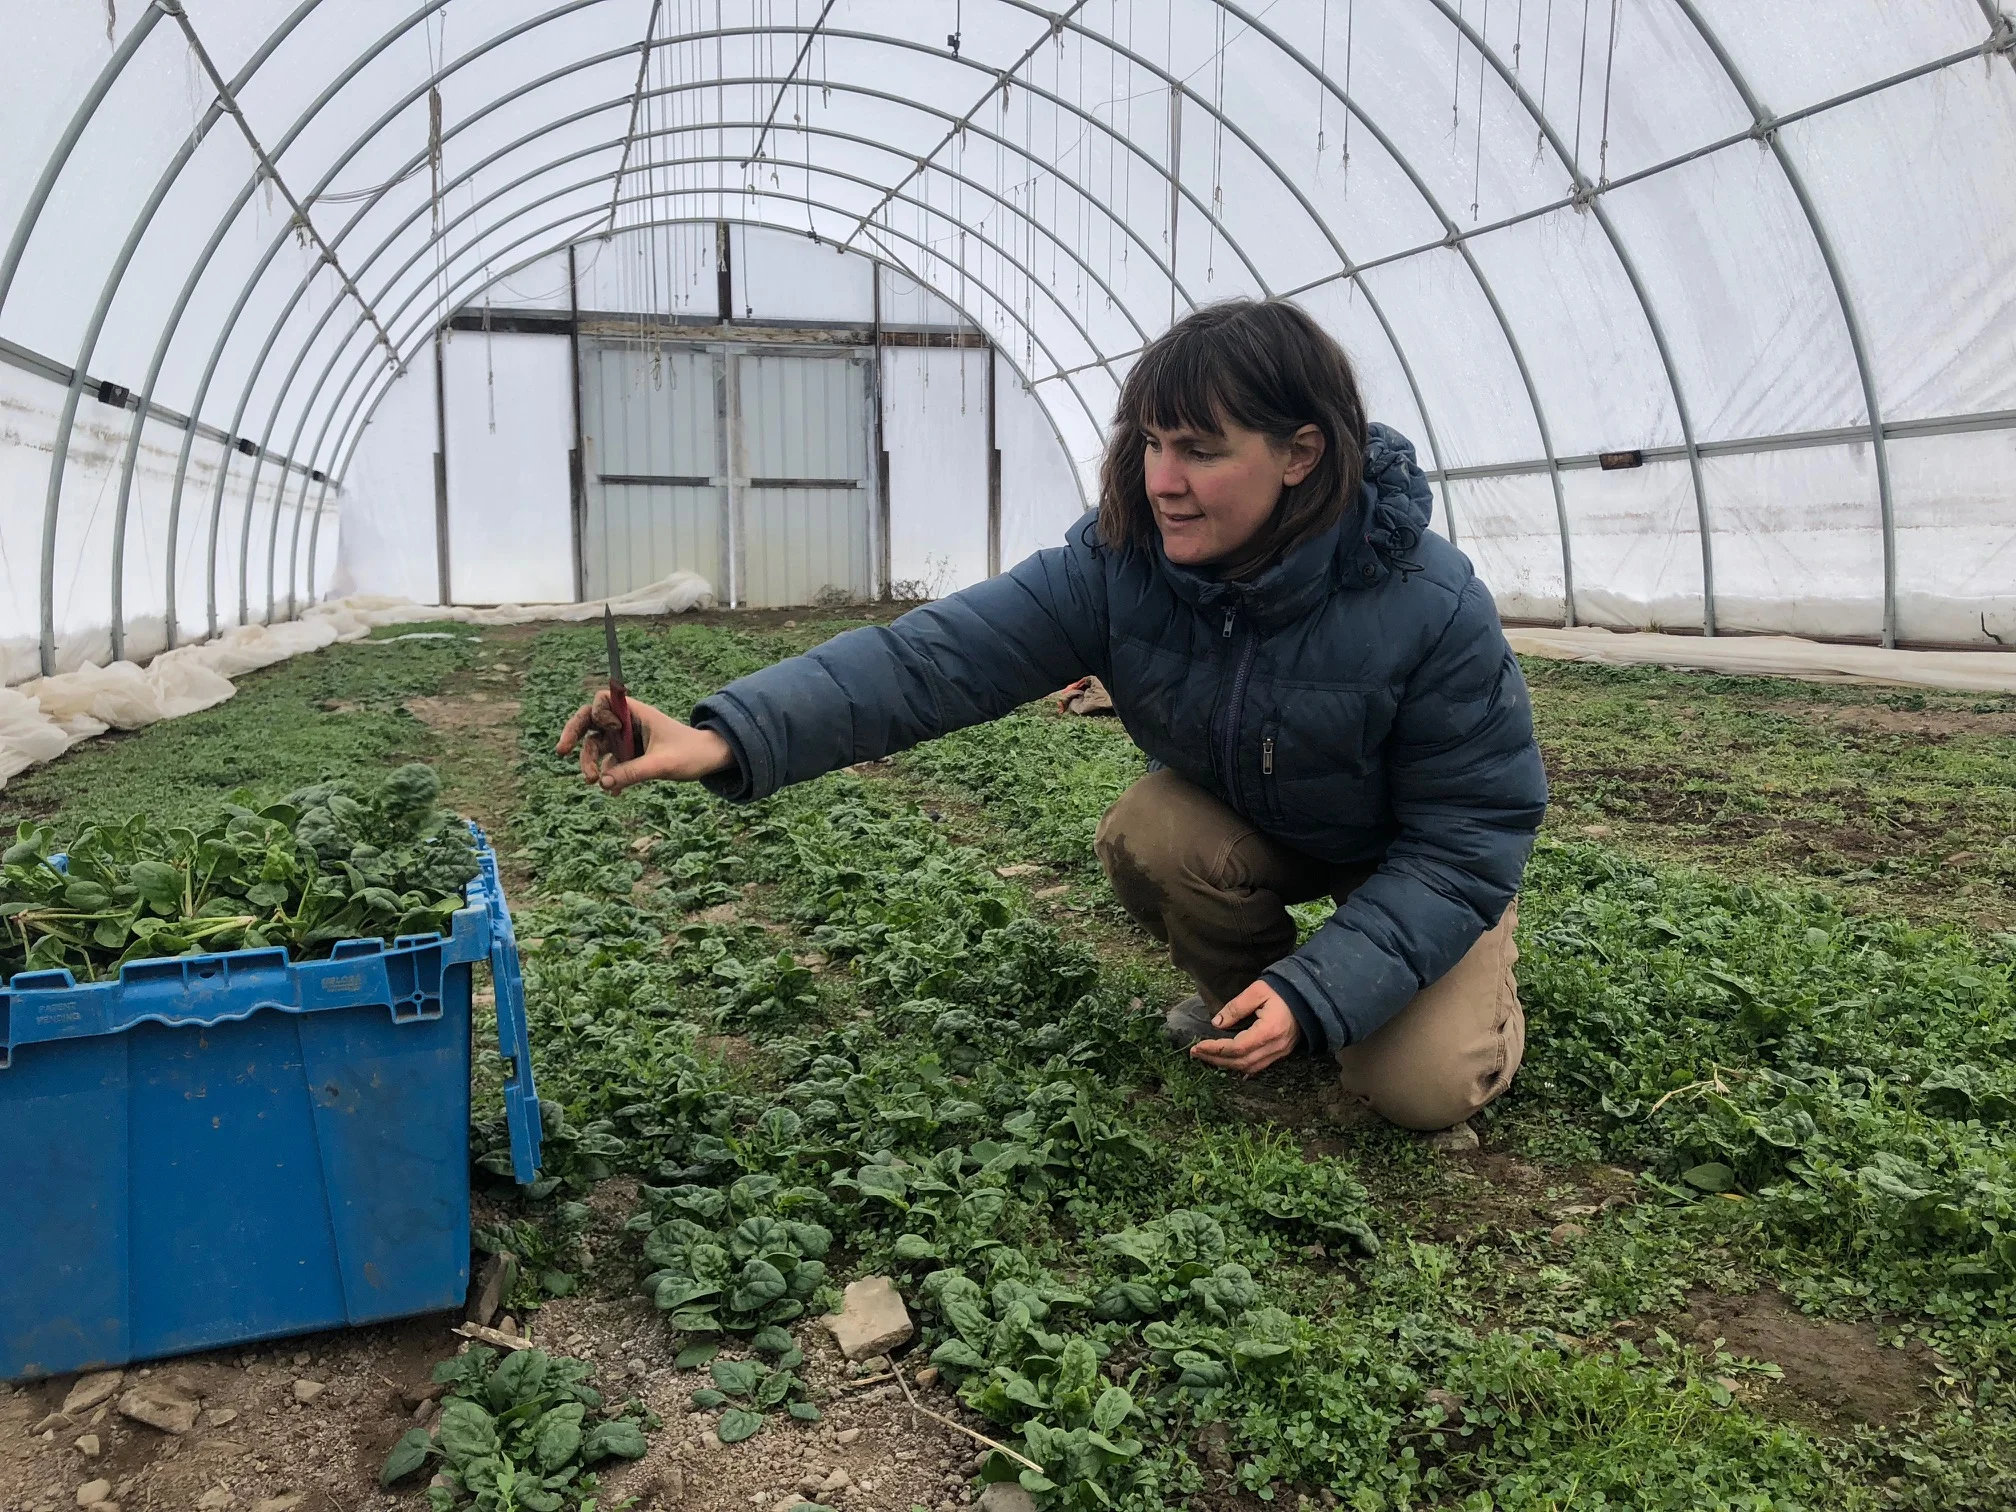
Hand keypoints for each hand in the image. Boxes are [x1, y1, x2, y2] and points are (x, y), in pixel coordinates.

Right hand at [556, 690, 733, 792]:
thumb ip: (634, 772)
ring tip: (593, 781)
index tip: (611, 730)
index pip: (603, 699)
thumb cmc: (691, 754)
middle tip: (561, 751)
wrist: (710, 760)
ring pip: (597, 746)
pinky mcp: (630, 755)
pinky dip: (609, 776)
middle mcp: (627, 723)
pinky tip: (614, 792)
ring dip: (590, 762)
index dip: (598, 713)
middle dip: (575, 735)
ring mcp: (627, 739)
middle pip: (590, 722)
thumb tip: (603, 783)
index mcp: (636, 712)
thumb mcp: (663, 764)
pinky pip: (610, 763)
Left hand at [1188, 980, 1300, 1074]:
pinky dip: (1241, 1066)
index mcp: (1269, 1031)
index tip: (1198, 1046)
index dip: (1215, 1049)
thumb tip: (1217, 1024)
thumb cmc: (1283, 990)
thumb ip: (1236, 1008)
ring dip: (1227, 1064)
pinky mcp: (1282, 1052)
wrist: (1309, 995)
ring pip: (1250, 1067)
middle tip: (1197, 1053)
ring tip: (1209, 1057)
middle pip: (1241, 1061)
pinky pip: (1259, 1066)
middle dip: (1216, 1059)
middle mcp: (1275, 1046)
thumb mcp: (1257, 991)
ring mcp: (1280, 1052)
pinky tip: (1229, 1062)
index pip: (1237, 1047)